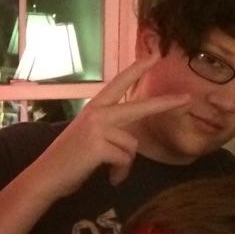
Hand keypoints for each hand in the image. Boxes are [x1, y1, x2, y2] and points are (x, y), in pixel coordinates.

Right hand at [42, 52, 190, 191]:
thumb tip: (130, 140)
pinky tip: (110, 178)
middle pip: (139, 107)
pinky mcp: (99, 146)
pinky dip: (120, 173)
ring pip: (131, 145)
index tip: (154, 56)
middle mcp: (97, 113)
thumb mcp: (87, 136)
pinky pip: (124, 160)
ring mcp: (98, 128)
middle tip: (188, 98)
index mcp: (94, 108)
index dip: (137, 69)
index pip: (118, 84)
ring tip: (111, 171)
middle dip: (165, 103)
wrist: (46, 176)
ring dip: (125, 163)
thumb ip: (107, 129)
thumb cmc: (67, 159)